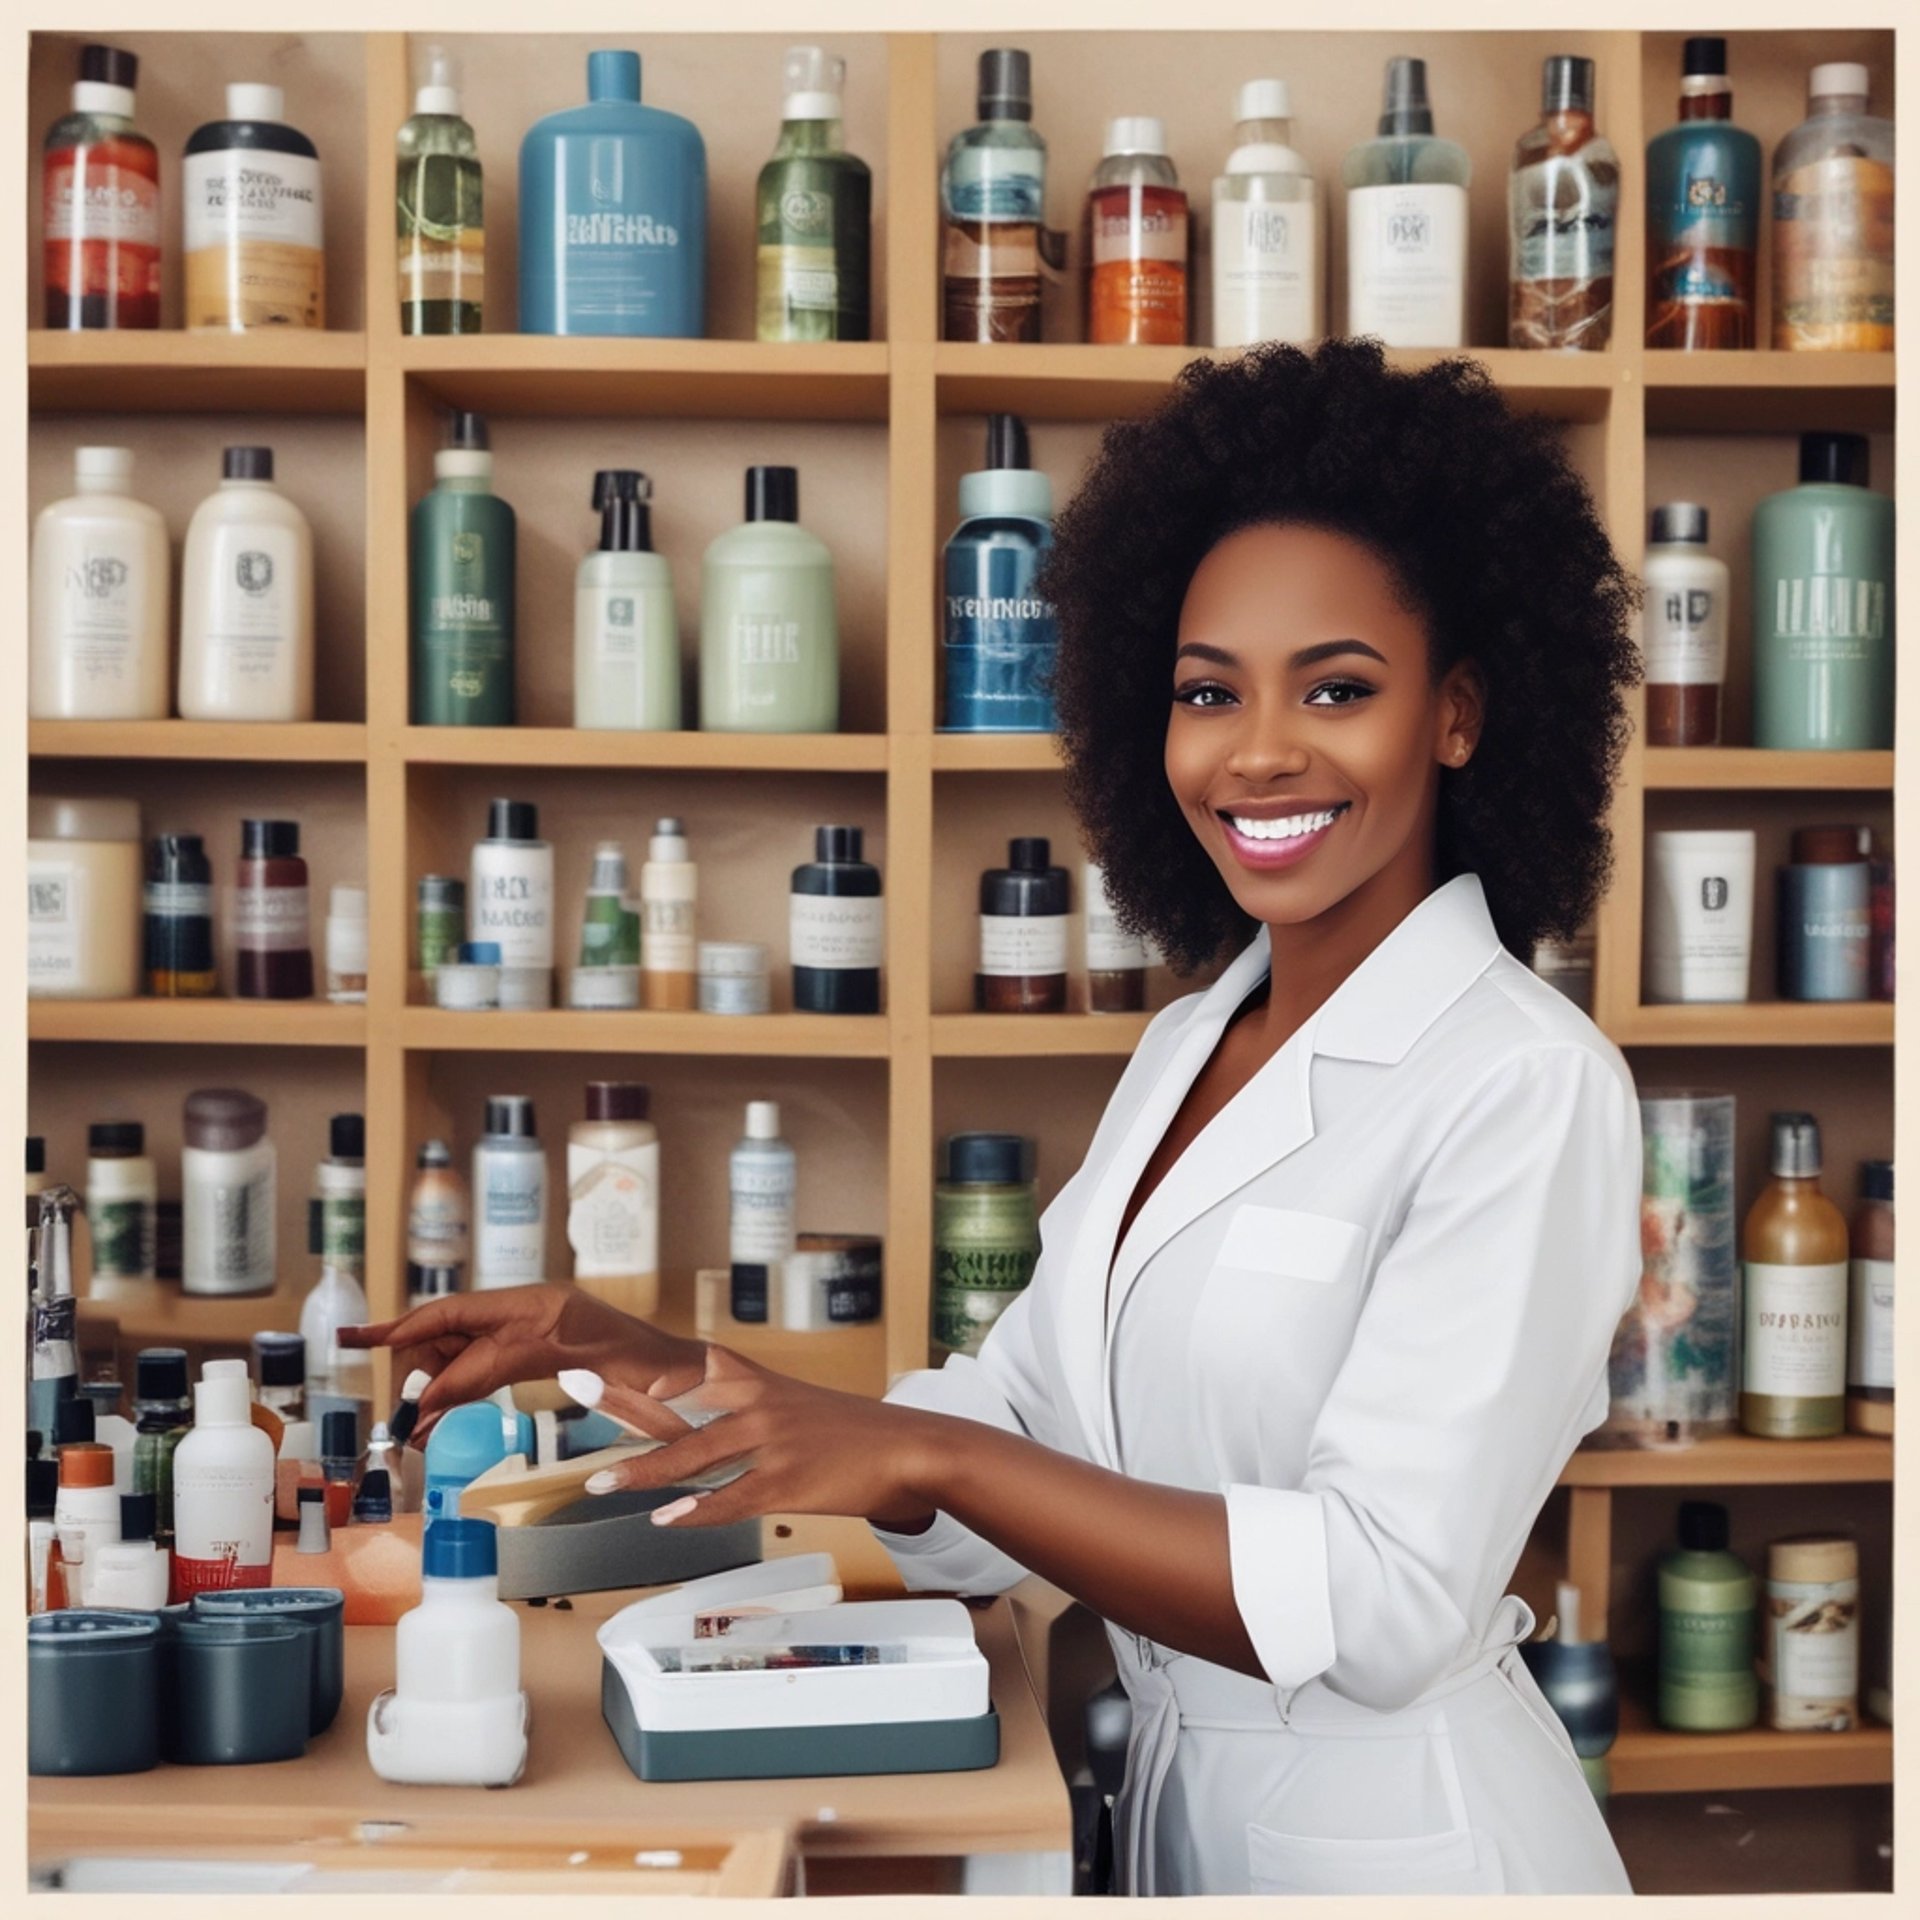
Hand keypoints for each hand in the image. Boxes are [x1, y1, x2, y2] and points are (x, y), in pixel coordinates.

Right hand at [338, 1284, 706, 1438]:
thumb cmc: (640, 1359)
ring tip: (420, 1429)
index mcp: (531, 1303)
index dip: (399, 1327)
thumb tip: (436, 1395)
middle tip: (408, 1419)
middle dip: (419, 1374)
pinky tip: (444, 1418)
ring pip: (459, 1359)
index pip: (449, 1313)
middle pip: (446, 1338)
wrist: (682, 1374)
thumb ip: (498, 1370)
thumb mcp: (564, 1359)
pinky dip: (459, 1395)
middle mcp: (524, 1312)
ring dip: (436, 1392)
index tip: (355, 1337)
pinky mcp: (537, 1357)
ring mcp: (529, 1335)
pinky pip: (482, 1372)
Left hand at [580, 1345, 943, 1532]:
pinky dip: (699, 1511)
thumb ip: (736, 1410)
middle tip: (573, 1384)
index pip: (681, 1373)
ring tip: (600, 1482)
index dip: (633, 1371)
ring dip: (644, 1471)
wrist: (904, 1448)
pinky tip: (668, 1519)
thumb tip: (686, 1424)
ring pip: (695, 1457)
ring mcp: (771, 1442)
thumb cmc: (843, 1431)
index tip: (589, 1360)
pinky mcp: (788, 1480)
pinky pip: (733, 1498)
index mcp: (753, 1382)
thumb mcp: (787, 1405)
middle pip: (675, 1405)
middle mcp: (756, 1403)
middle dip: (621, 1400)